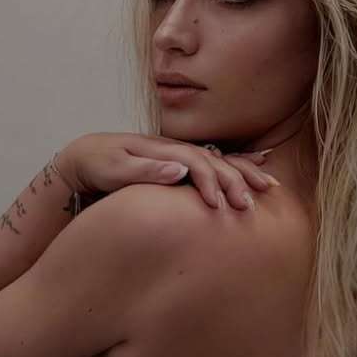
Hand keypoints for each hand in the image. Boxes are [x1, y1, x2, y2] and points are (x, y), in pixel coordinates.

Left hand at [56, 132, 277, 210]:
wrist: (86, 156)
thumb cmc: (97, 165)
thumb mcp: (114, 169)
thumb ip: (145, 170)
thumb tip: (179, 169)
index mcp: (162, 150)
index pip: (195, 163)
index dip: (210, 183)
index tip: (220, 206)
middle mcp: (176, 150)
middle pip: (214, 162)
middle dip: (235, 182)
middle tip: (251, 206)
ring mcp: (180, 155)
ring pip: (220, 161)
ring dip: (245, 173)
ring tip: (270, 186)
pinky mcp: (181, 163)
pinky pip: (215, 162)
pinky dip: (239, 162)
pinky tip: (259, 163)